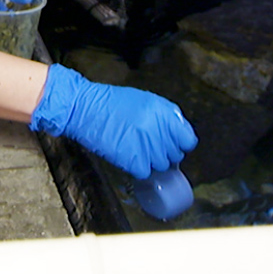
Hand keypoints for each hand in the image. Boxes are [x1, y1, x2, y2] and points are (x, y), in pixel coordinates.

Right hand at [29, 65, 197, 179]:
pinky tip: (127, 157)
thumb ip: (165, 116)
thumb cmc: (112, 103)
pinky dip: (136, 168)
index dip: (180, 144)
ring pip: (160, 166)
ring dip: (150, 162)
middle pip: (174, 155)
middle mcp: (159, 129)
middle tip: (148, 147)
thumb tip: (180, 134)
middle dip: (163, 153)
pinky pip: (144, 172)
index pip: (188, 140)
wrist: (84, 108)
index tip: (171, 145)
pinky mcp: (133, 159)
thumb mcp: (145, 101)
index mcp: (165, 112)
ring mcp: (147, 145)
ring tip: (135, 150)